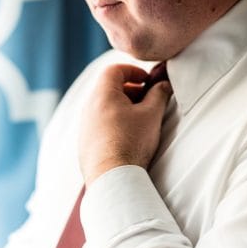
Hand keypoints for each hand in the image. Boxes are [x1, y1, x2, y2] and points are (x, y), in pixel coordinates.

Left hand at [79, 63, 171, 185]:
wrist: (112, 177)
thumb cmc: (131, 142)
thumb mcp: (152, 114)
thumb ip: (159, 93)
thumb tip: (163, 85)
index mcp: (102, 95)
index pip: (114, 70)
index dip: (132, 71)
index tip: (146, 80)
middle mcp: (88, 109)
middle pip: (107, 89)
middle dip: (129, 89)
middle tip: (146, 100)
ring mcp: (84, 128)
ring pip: (103, 108)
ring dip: (121, 108)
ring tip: (138, 120)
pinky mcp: (84, 145)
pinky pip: (98, 126)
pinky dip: (113, 124)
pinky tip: (126, 137)